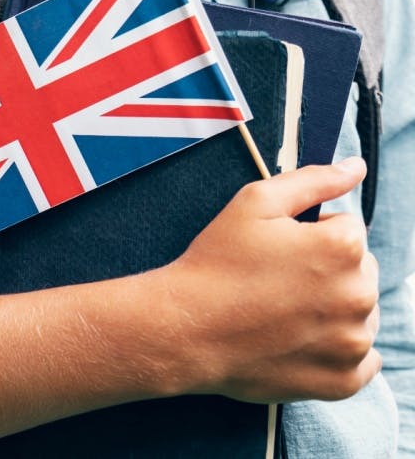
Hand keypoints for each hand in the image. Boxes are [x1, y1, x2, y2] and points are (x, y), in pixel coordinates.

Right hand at [158, 157, 379, 402]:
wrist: (185, 329)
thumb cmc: (215, 264)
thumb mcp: (254, 203)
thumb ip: (313, 179)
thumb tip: (356, 168)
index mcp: (343, 247)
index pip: (347, 230)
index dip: (308, 236)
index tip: (276, 252)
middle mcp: (359, 294)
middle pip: (359, 271)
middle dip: (327, 272)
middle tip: (275, 283)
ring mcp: (353, 342)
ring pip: (360, 314)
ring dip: (333, 310)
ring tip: (282, 313)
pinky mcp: (343, 380)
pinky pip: (363, 361)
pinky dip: (338, 352)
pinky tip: (300, 342)